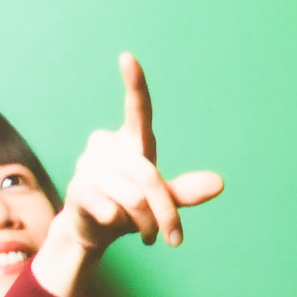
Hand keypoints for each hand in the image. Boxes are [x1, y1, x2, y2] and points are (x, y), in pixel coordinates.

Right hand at [34, 54, 226, 296]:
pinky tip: (112, 223)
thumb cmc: (131, 208)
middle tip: (174, 239)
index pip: (136, 108)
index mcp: (132, 141)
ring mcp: (88, 164)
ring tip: (146, 234)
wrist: (93, 231)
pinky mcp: (77, 188)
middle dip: (166, 212)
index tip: (128, 57)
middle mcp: (106, 145)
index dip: (134, 84)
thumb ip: (187, 191)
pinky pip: (112, 209)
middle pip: (148, 176)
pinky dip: (120, 224)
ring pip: (133, 197)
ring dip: (146, 224)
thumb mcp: (163, 200)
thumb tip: (219, 184)